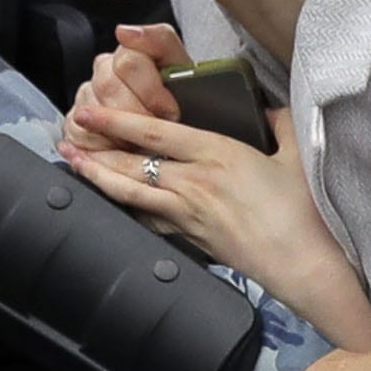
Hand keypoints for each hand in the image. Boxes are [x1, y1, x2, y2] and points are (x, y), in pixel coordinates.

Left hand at [63, 75, 360, 315]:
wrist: (303, 264)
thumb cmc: (304, 212)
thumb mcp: (295, 154)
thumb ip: (279, 122)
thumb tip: (268, 106)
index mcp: (217, 154)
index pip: (154, 132)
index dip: (116, 120)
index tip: (90, 110)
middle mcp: (194, 183)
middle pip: (132, 164)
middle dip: (95, 148)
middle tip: (66, 135)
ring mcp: (188, 214)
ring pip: (131, 193)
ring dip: (99, 178)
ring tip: (73, 163)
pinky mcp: (191, 238)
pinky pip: (149, 219)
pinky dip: (127, 207)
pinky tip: (111, 200)